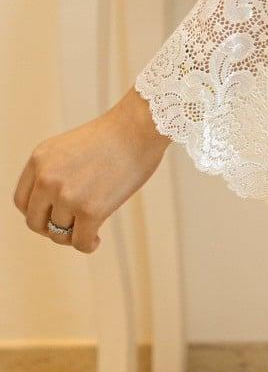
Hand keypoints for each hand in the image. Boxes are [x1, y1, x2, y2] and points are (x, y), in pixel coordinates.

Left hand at [12, 88, 171, 252]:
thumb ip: (57, 172)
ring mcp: (67, 195)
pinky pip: (80, 241)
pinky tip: (96, 241)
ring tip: (90, 231)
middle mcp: (47, 179)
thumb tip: (59, 206)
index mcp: (40, 160)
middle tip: (70, 227)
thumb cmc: (117, 134)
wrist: (141, 127)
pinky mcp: (90, 210)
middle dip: (51, 228)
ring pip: (59, 233)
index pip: (22, 201)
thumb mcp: (71, 147)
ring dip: (73, 235)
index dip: (38, 213)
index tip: (55, 215)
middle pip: (35, 221)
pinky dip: (87, 245)